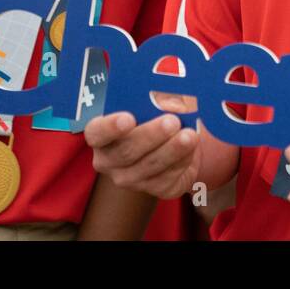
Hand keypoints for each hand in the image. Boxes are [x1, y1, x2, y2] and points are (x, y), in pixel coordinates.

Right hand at [84, 96, 200, 199]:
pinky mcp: (155, 189)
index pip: (97, 132)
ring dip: (172, 150)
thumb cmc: (157, 112)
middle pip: (125, 152)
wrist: (175, 139)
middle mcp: (109, 160)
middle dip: (151, 136)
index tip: (128, 118)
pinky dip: (182, 161)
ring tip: (189, 135)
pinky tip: (192, 147)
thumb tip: (172, 104)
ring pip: (149, 167)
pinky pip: (168, 179)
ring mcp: (130, 179)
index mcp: (101, 134)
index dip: (110, 127)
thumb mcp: (156, 99)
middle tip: (172, 121)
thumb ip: (159, 98)